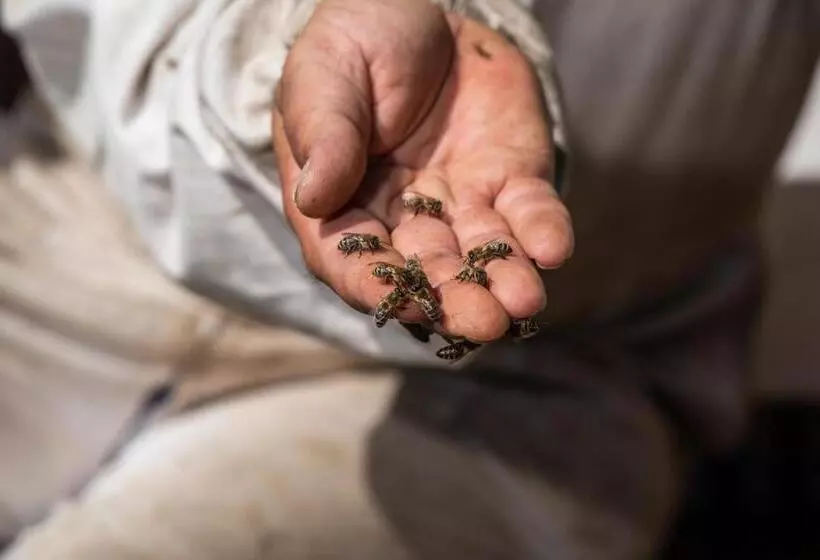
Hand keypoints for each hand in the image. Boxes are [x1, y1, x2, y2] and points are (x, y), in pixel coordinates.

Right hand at [272, 0, 572, 342]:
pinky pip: (529, 211)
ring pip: (482, 252)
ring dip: (504, 279)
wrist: (414, 9)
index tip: (408, 302)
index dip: (378, 285)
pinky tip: (552, 249)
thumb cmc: (353, 45)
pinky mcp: (509, 178)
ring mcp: (460, 203)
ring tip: (523, 300)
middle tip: (484, 321)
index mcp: (342, 205)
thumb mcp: (323, 78)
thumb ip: (323, 135)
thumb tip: (313, 197)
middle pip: (427, 270)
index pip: (352, 259)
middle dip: (455, 299)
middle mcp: (402, 218)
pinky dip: (542, 231)